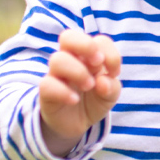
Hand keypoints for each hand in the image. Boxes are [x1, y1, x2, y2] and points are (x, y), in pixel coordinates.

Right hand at [39, 29, 121, 155]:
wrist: (77, 123)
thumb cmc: (94, 99)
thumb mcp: (109, 94)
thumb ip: (111, 86)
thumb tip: (102, 82)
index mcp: (88, 55)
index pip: (98, 40)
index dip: (110, 53)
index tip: (114, 73)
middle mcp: (70, 60)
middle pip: (68, 36)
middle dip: (86, 46)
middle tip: (97, 64)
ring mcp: (56, 74)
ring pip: (57, 59)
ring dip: (78, 72)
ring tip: (88, 86)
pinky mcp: (46, 92)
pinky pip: (47, 84)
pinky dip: (63, 92)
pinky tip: (74, 100)